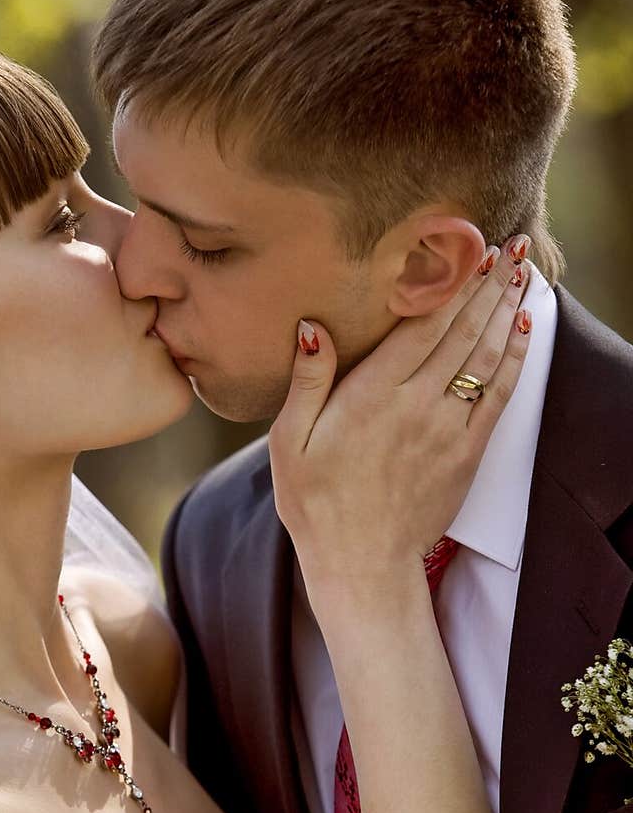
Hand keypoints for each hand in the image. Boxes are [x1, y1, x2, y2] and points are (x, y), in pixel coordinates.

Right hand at [269, 237, 532, 600]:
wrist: (361, 564)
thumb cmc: (316, 504)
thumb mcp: (289, 442)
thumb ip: (307, 381)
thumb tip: (313, 326)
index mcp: (371, 394)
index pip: (422, 324)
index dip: (451, 283)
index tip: (470, 249)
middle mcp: (416, 404)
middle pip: (461, 330)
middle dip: (488, 284)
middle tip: (509, 248)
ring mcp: (446, 429)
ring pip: (486, 357)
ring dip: (507, 312)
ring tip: (521, 276)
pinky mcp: (466, 454)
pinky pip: (499, 396)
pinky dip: (516, 360)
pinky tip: (523, 332)